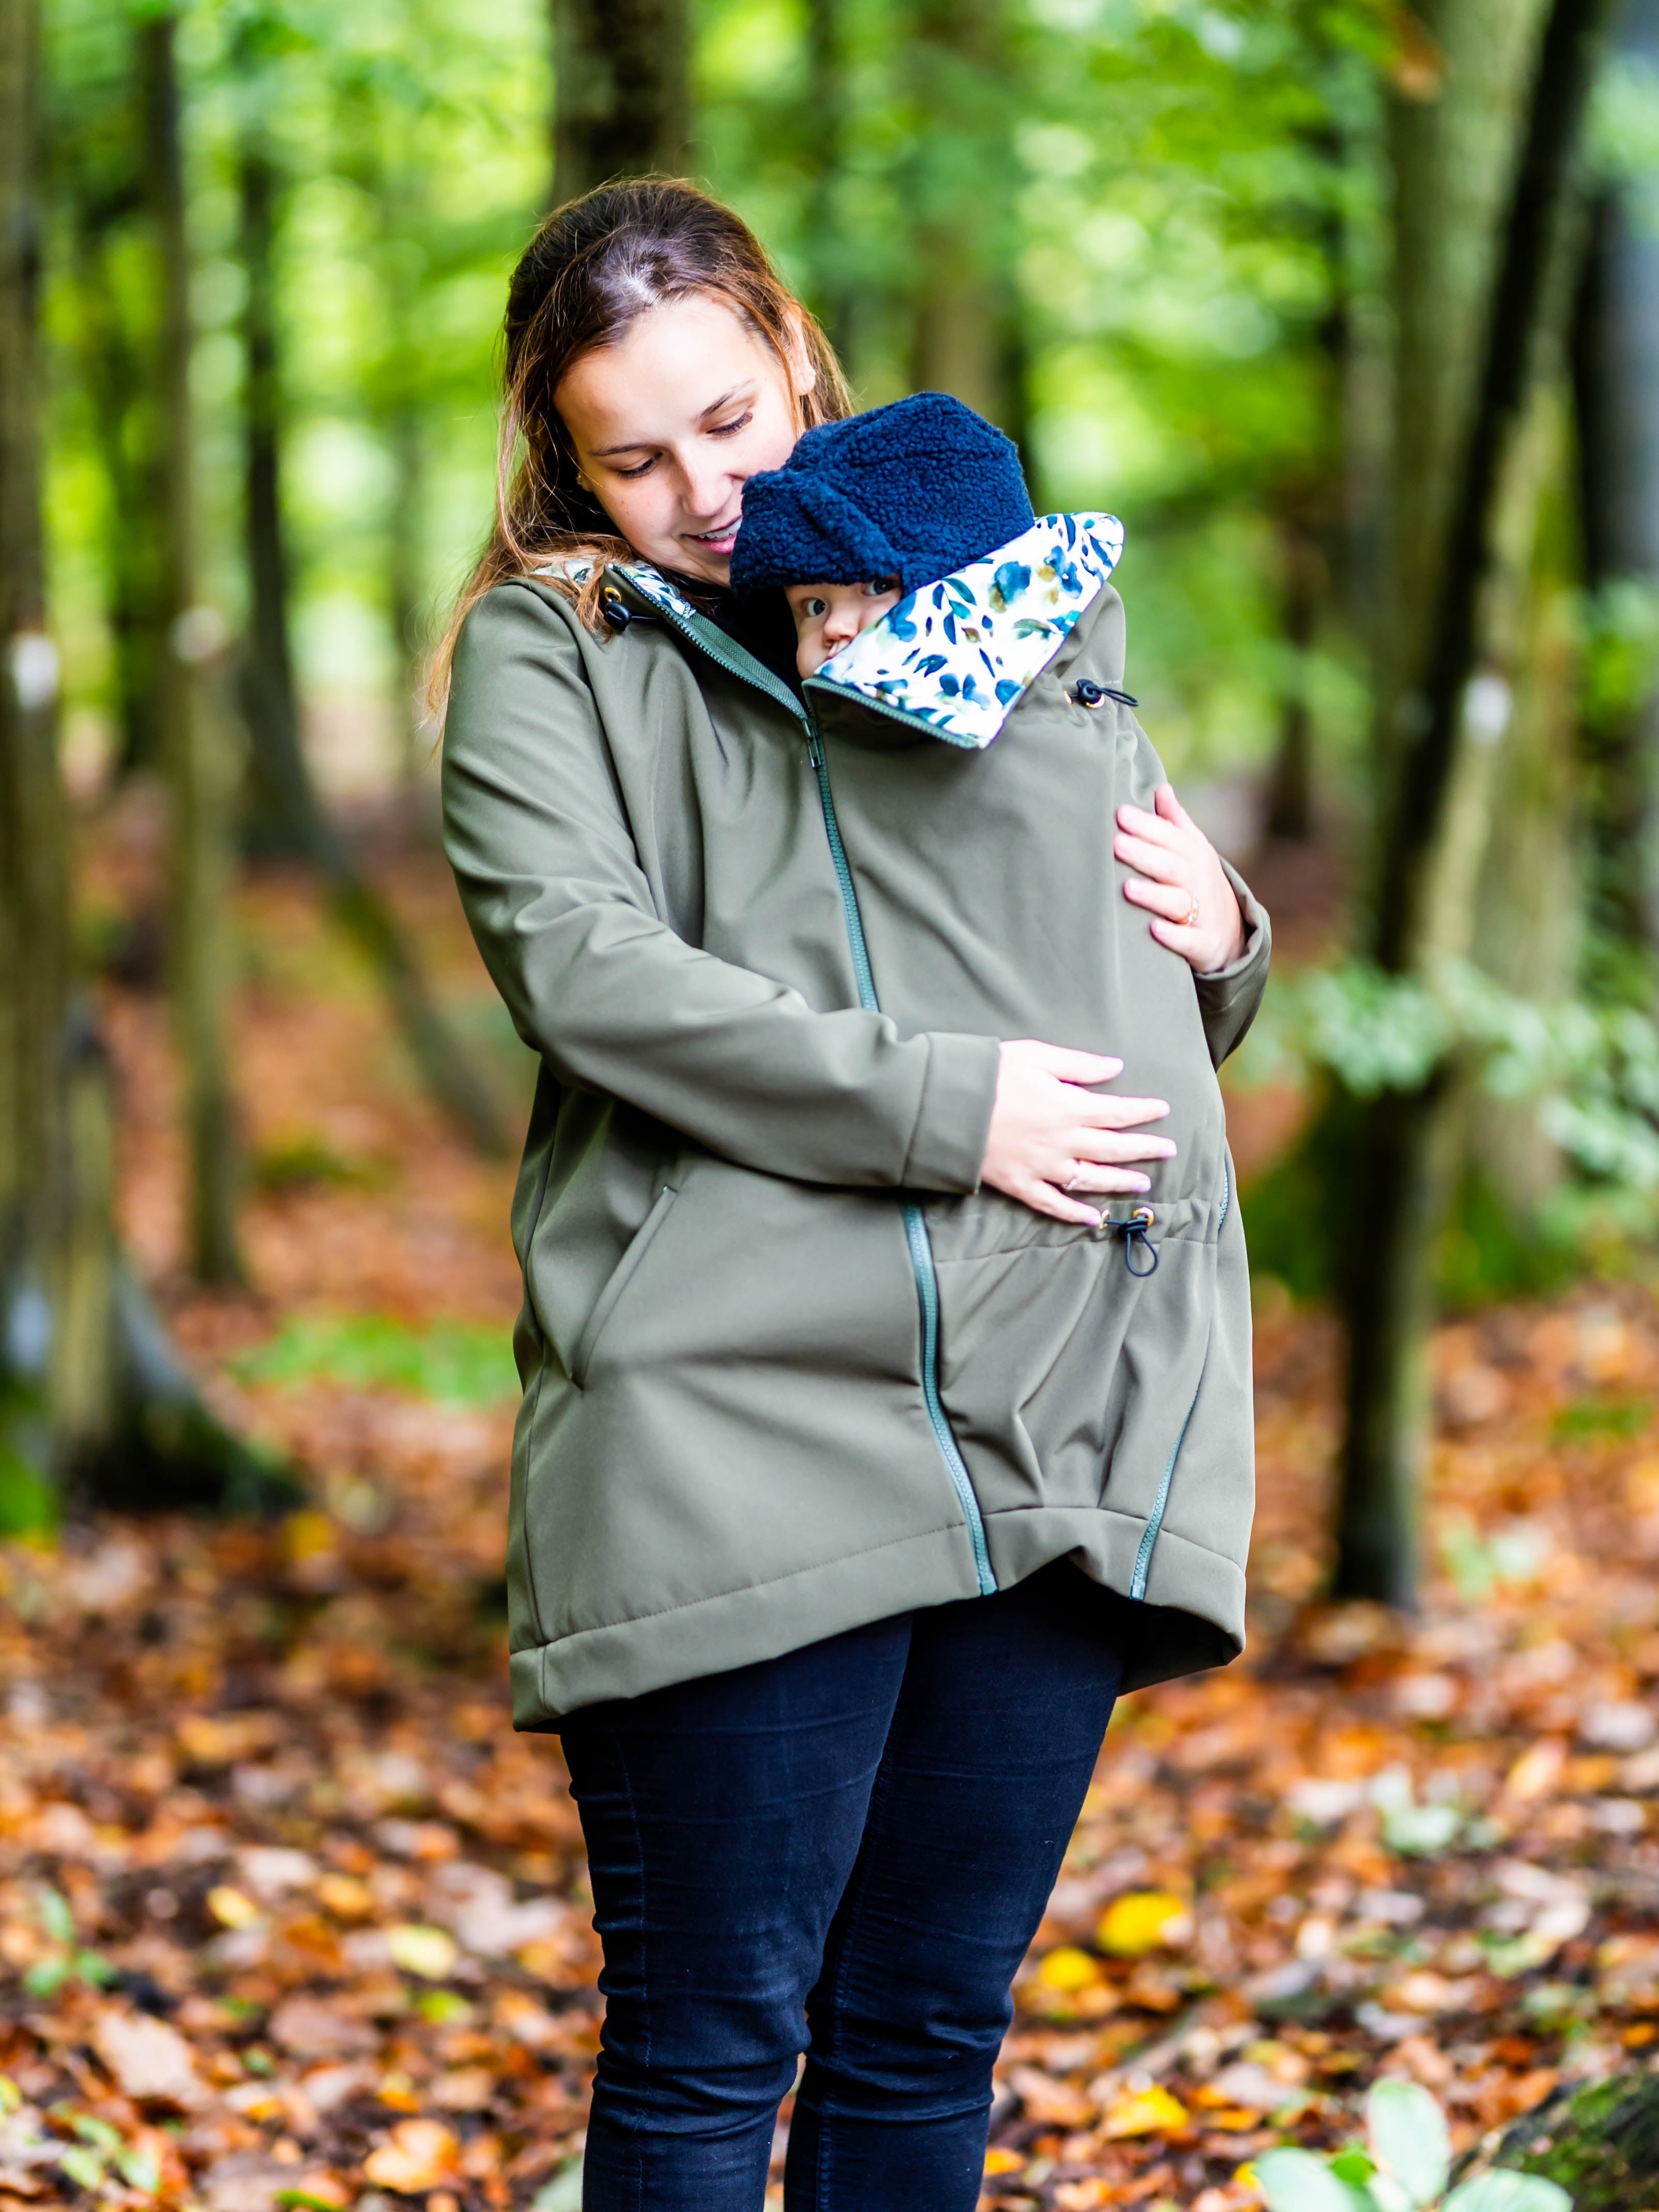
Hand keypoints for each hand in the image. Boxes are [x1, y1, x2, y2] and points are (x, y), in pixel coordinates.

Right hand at [980, 1040, 1174, 1227]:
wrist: (946, 1107)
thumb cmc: (989, 1074)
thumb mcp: (1035, 1055)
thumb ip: (1078, 1064)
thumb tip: (1115, 1067)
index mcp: (1068, 1107)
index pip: (1117, 1112)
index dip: (1143, 1112)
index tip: (1163, 1111)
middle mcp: (1062, 1142)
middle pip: (1113, 1149)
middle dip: (1144, 1149)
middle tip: (1169, 1150)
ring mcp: (1042, 1168)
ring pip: (1091, 1180)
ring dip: (1120, 1181)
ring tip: (1143, 1183)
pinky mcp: (1020, 1185)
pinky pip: (1053, 1205)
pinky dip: (1076, 1215)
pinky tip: (1096, 1219)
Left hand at [1114, 783, 1246, 974]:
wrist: (1232, 935)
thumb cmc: (1201, 885)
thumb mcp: (1195, 851)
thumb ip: (1176, 823)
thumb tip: (1161, 788)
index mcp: (1194, 856)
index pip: (1170, 838)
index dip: (1147, 826)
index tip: (1120, 813)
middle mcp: (1199, 882)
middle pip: (1171, 866)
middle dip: (1145, 855)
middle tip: (1116, 843)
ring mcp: (1202, 914)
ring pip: (1177, 902)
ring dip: (1153, 895)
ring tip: (1127, 887)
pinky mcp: (1203, 944)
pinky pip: (1189, 940)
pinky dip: (1173, 936)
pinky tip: (1154, 929)